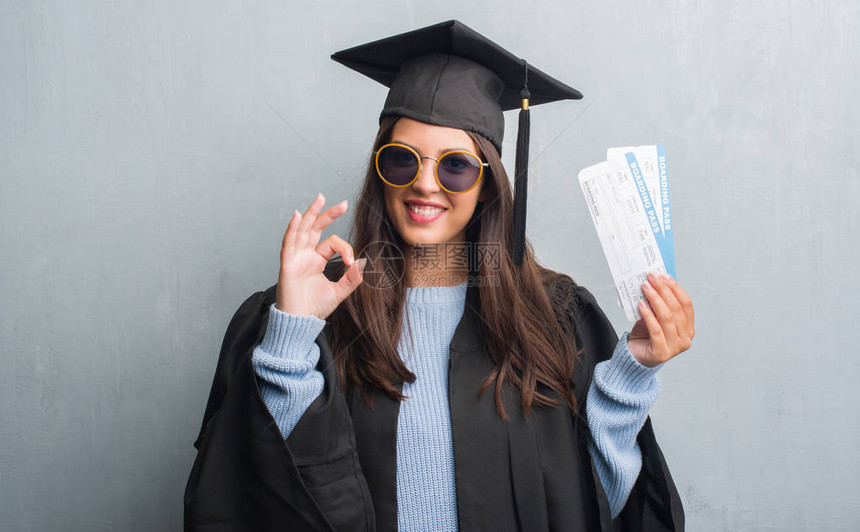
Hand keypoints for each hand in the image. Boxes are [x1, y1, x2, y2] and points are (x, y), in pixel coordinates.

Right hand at [276, 192, 366, 319]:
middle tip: (342, 203)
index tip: (352, 262)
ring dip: (311, 214)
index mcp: (316, 260)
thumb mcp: (338, 292)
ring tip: (320, 198)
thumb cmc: (314, 308)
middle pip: (315, 228)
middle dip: (328, 214)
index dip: (345, 248)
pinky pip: (288, 244)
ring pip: (303, 230)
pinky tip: (297, 216)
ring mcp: (295, 258)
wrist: (299, 322)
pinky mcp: (287, 265)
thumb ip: (351, 279)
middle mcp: (305, 255)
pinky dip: (292, 229)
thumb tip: (362, 262)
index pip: (331, 243)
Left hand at [627, 272, 694, 366]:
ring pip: (666, 318)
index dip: (676, 288)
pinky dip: (648, 315)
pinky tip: (641, 305)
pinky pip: (656, 330)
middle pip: (676, 309)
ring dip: (655, 299)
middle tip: (652, 278)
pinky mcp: (662, 353)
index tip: (664, 276)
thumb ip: (659, 304)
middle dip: (663, 290)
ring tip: (645, 288)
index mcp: (688, 328)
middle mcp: (686, 338)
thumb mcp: (655, 317)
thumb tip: (655, 282)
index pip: (686, 304)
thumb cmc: (646, 335)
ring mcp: (675, 348)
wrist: (635, 356)